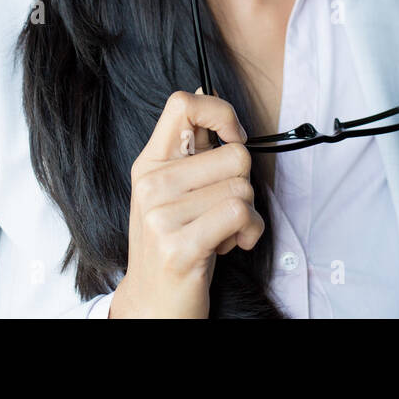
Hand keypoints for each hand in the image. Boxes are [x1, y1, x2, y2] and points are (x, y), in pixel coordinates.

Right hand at [108, 88, 262, 317]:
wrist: (153, 307)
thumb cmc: (174, 244)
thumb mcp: (172, 192)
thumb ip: (190, 149)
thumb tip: (205, 92)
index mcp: (149, 164)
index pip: (183, 104)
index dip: (221, 112)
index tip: (233, 138)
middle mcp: (151, 185)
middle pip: (235, 154)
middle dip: (243, 185)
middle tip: (221, 211)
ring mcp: (161, 215)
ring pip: (243, 187)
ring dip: (247, 215)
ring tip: (221, 232)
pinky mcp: (179, 245)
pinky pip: (240, 213)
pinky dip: (249, 232)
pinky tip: (230, 245)